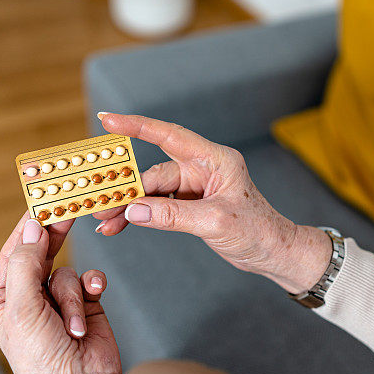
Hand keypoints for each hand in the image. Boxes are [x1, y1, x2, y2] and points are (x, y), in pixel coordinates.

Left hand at [0, 213, 160, 373]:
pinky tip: (95, 299)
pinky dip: (93, 289)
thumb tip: (32, 229)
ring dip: (73, 294)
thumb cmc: (44, 360)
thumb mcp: (23, 309)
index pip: (11, 256)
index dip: (25, 229)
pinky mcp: (86, 304)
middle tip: (66, 212)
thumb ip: (26, 264)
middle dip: (53, 241)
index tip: (39, 202)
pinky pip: (91, 279)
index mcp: (2, 304)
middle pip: (40, 257)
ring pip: (68, 271)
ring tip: (72, 322)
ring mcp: (58, 303)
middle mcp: (29, 301)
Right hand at [93, 113, 330, 292]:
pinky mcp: (190, 206)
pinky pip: (158, 206)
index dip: (138, 126)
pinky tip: (121, 224)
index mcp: (215, 160)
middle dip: (126, 190)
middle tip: (100, 206)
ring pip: (152, 192)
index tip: (108, 119)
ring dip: (129, 206)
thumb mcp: (215, 223)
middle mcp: (203, 169)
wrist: (273, 253)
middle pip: (155, 173)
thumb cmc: (258, 231)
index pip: (171, 136)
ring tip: (105, 222)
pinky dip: (140, 215)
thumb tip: (134, 209)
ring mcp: (195, 187)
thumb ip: (173, 216)